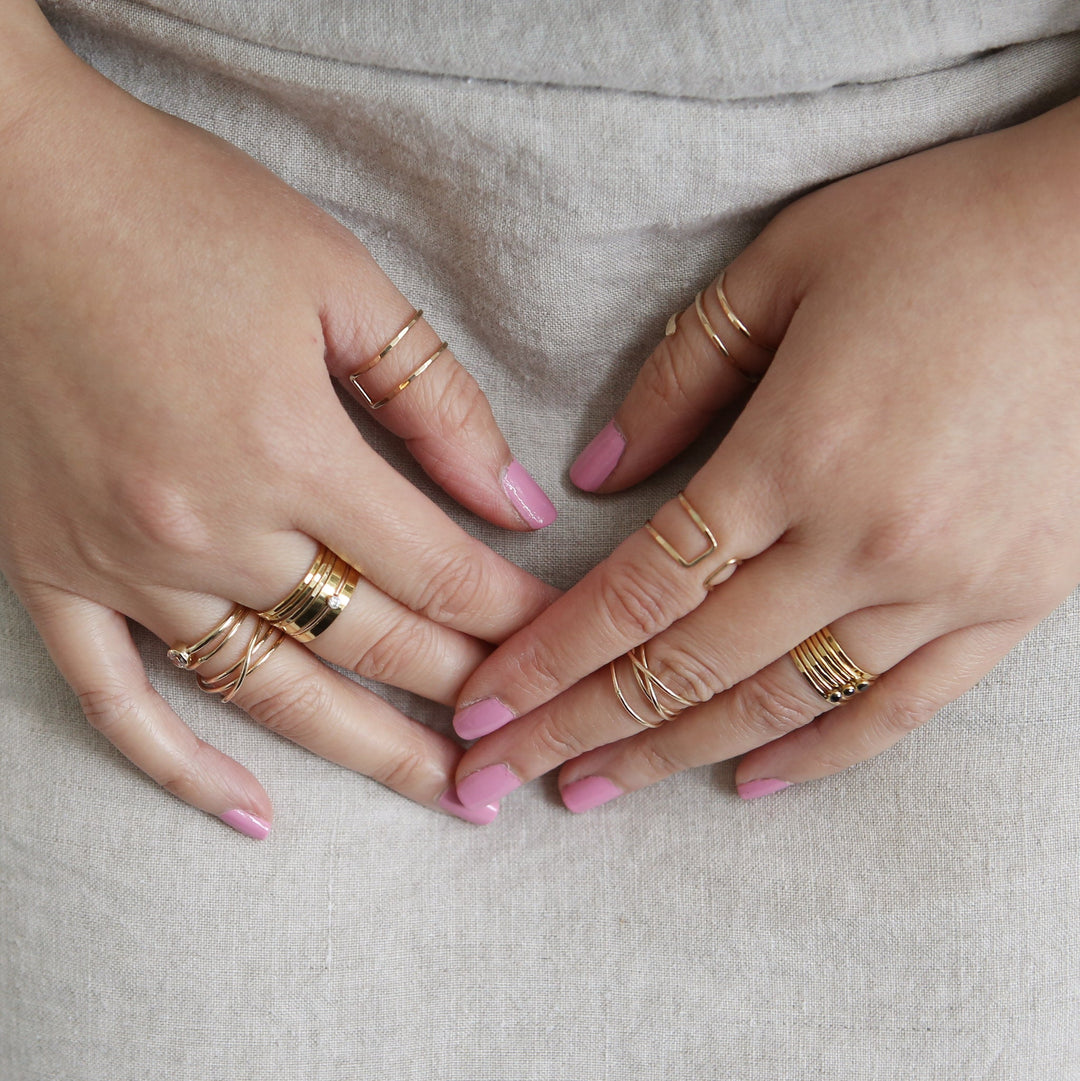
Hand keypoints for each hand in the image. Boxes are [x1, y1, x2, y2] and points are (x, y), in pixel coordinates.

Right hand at [0, 12, 557, 835]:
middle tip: (527, 736)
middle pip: (369, 640)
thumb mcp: (339, 282)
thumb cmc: (183, 215)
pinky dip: (181, 766)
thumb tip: (520, 506)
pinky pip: (116, 699)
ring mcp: (123, 562)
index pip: (436, 568)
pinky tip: (252, 814)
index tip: (561, 643)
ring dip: (366, 750)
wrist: (13, 184)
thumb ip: (438, 401)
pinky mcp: (52, 570)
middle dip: (464, 691)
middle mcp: (207, 525)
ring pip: (268, 691)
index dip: (511, 614)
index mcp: (288, 446)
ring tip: (443, 793)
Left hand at [447, 96, 1079, 812]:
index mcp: (794, 454)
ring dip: (674, 756)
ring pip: (780, 702)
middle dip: (580, 728)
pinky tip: (752, 781)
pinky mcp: (1014, 601)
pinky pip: (901, 706)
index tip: (483, 708)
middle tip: (498, 777)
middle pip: (688, 666)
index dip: (551, 659)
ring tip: (593, 792)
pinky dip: (821, 754)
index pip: (641, 590)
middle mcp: (865, 541)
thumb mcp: (786, 267)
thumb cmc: (944, 232)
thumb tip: (598, 474)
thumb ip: (682, 376)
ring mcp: (946, 584)